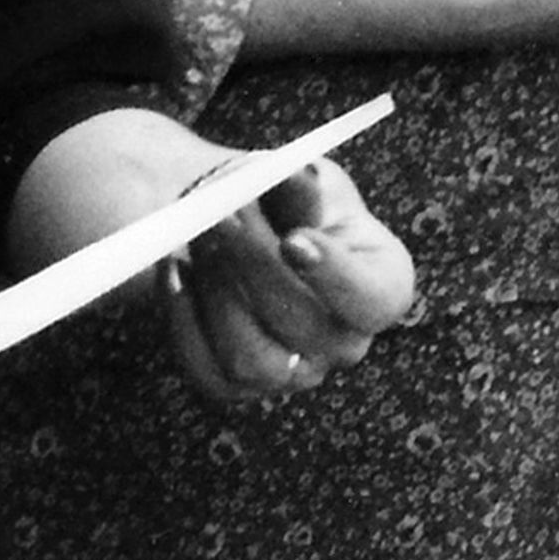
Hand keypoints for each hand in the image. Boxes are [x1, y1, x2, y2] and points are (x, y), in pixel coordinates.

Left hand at [161, 160, 418, 405]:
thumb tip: (294, 174)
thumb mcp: (306, 182)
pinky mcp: (240, 385)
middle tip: (221, 214)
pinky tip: (176, 269)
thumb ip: (302, 185)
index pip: (372, 299)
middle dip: (254, 265)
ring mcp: (294, 373)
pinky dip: (182, 317)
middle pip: (301, 325)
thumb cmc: (292, 203)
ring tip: (197, 234)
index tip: (293, 240)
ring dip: (214, 291)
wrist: (252, 230)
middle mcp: (346, 343)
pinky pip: (203, 367)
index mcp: (382, 289)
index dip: (334, 275)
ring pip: (247, 356)